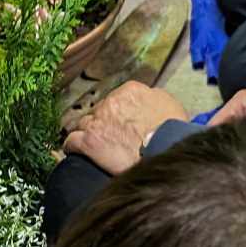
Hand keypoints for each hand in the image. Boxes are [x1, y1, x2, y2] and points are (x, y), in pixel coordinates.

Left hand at [63, 82, 188, 176]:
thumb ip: (157, 101)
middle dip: (104, 124)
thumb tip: (153, 103)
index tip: (124, 124)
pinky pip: (72, 142)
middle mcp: (112, 102)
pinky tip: (79, 154)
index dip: (120, 114)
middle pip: (100, 111)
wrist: (163, 155)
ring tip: (98, 150)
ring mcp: (98, 121)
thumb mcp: (173, 109)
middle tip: (114, 140)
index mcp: (132, 91)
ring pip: (84, 124)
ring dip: (89, 135)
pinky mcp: (88, 141)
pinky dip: (74, 148)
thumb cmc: (171, 136)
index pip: (118, 99)